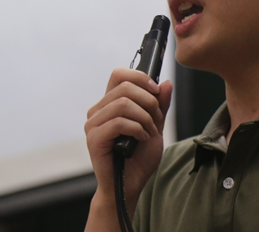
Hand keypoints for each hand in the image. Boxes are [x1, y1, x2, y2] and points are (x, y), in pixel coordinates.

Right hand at [84, 68, 172, 230]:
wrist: (131, 185)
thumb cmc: (139, 158)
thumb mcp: (155, 126)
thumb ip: (159, 105)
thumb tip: (165, 83)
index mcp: (110, 104)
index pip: (119, 74)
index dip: (139, 77)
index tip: (156, 91)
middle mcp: (98, 111)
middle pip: (125, 87)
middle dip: (149, 101)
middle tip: (156, 120)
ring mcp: (93, 124)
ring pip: (123, 104)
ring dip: (144, 117)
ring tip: (149, 132)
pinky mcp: (94, 139)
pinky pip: (119, 122)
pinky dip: (137, 129)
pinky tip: (141, 139)